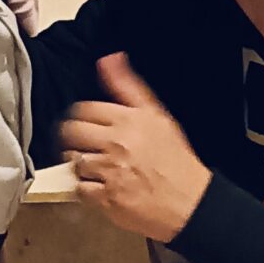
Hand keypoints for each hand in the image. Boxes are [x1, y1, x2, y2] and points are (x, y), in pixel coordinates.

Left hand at [60, 54, 210, 240]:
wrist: (192, 203)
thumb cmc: (176, 160)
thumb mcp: (156, 115)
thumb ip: (128, 85)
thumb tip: (108, 59)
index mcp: (127, 120)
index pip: (83, 109)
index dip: (81, 116)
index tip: (86, 125)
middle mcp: (116, 143)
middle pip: (71, 132)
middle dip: (72, 139)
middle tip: (82, 145)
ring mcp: (110, 172)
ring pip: (73, 161)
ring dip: (79, 165)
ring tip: (92, 167)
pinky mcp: (108, 199)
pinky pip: (79, 189)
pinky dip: (85, 189)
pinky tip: (98, 187)